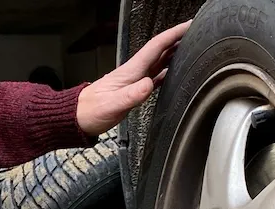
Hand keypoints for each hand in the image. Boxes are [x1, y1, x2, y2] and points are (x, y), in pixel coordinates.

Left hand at [76, 21, 191, 135]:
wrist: (78, 117)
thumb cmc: (92, 111)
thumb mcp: (113, 104)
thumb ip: (131, 95)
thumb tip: (149, 84)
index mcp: (132, 71)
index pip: (157, 46)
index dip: (174, 34)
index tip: (189, 25)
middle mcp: (135, 72)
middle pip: (161, 50)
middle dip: (178, 39)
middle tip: (196, 32)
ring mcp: (135, 80)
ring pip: (159, 62)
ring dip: (175, 53)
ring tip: (191, 48)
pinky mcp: (134, 90)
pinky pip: (155, 77)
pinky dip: (167, 72)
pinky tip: (173, 74)